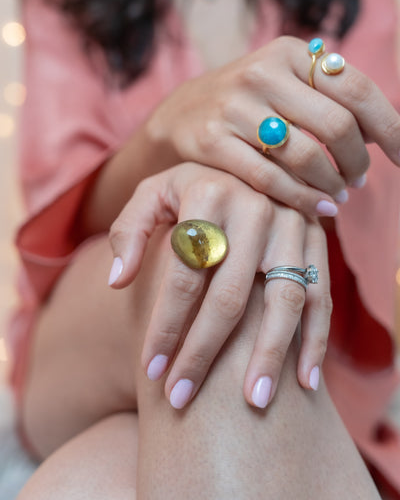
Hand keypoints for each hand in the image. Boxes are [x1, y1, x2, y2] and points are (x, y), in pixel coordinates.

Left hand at [109, 163, 330, 408]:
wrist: (245, 158)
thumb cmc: (190, 187)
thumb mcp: (152, 193)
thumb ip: (129, 231)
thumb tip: (118, 282)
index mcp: (208, 194)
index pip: (183, 274)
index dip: (165, 326)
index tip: (150, 370)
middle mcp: (255, 207)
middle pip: (229, 295)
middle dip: (203, 352)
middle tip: (181, 397)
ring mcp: (291, 224)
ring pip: (283, 299)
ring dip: (268, 355)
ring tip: (252, 402)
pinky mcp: (316, 239)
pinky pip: (320, 294)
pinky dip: (314, 339)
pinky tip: (303, 381)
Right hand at [148, 36, 399, 215]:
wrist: (180, 114)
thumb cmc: (247, 104)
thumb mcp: (285, 83)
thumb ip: (329, 99)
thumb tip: (381, 133)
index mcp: (289, 53)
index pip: (356, 89)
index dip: (389, 128)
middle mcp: (262, 73)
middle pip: (337, 124)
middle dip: (358, 161)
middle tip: (359, 179)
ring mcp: (233, 107)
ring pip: (305, 155)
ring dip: (333, 184)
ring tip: (339, 196)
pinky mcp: (211, 140)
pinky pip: (271, 179)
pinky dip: (303, 199)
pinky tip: (319, 208)